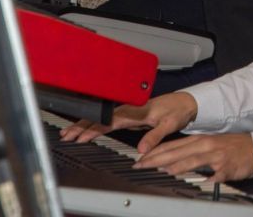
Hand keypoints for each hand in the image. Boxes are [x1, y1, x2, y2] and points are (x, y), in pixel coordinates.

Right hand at [60, 92, 197, 146]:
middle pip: (102, 117)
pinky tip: (86, 129)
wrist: (186, 102)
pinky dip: (95, 123)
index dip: (95, 128)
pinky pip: (108, 118)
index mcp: (137, 110)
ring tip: (69, 133)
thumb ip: (154, 136)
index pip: (111, 120)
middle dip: (83, 125)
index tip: (81, 136)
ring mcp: (129, 110)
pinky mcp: (130, 114)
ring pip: (103, 117)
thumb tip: (141, 149)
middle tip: (66, 135)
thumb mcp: (169, 124)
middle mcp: (131, 108)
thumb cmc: (178, 110)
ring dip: (85, 124)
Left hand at [134, 133, 252, 181]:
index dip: (155, 152)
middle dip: (157, 159)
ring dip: (176, 165)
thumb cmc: (230, 148)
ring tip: (162, 170)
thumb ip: (191, 152)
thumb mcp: (209, 145)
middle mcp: (206, 145)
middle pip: (178, 151)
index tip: (140, 159)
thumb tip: (171, 161)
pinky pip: (212, 174)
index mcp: (200, 140)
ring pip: (192, 159)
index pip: (172, 145)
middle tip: (141, 165)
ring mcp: (216, 155)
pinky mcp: (225, 167)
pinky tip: (193, 180)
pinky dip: (202, 176)